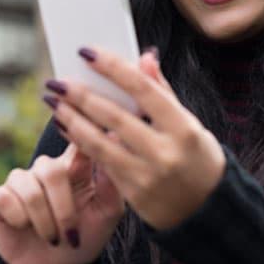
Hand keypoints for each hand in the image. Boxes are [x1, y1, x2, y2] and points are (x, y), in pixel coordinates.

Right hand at [0, 142, 124, 263]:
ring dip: (43, 221)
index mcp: (74, 168)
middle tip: (70, 235)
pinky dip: (18, 218)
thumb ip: (111, 185)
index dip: (76, 133)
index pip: (75, 141)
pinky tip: (23, 226)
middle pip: (51, 170)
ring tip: (51, 238)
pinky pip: (4, 198)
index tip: (84, 131)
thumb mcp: (106, 217)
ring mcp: (20, 181)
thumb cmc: (83, 238)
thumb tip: (111, 148)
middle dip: (63, 210)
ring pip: (29, 188)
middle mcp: (45, 169)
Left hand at [43, 48, 225, 230]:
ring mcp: (148, 176)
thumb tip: (144, 57)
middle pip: (114, 116)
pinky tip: (66, 127)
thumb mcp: (190, 123)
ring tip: (54, 102)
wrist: (209, 211)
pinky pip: (100, 162)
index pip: (142, 89)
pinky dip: (80, 142)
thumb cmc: (198, 158)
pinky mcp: (133, 194)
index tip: (87, 52)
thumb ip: (163, 91)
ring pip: (100, 142)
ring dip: (72, 119)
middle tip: (57, 81)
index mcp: (183, 128)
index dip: (113, 68)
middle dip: (80, 96)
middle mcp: (165, 152)